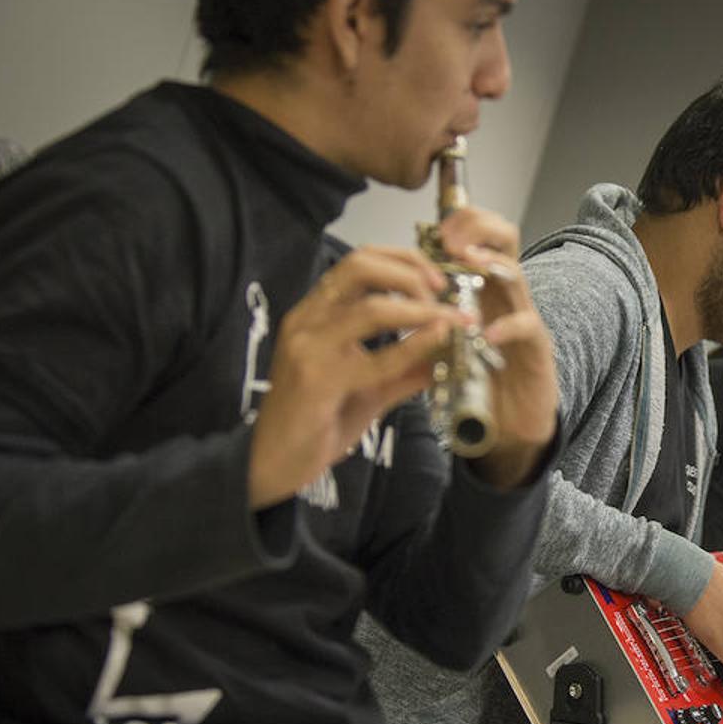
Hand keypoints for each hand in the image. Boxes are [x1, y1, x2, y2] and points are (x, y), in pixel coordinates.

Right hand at [249, 247, 466, 508]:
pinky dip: (412, 346)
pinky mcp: (316, 381)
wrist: (272, 463)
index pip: (359, 261)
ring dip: (421, 310)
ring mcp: (308, 347)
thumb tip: (447, 353)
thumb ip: (405, 369)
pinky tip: (437, 342)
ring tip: (450, 321)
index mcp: (315, 313)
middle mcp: (307, 320)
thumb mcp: (369, 388)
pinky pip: (375, 358)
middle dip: (410, 272)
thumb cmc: (316, 423)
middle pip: (360, 266)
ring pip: (371, 308)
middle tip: (442, 293)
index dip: (403, 260)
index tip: (437, 277)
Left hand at [438, 207, 558, 487]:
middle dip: (478, 228)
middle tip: (450, 239)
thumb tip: (378, 298)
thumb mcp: (440, 345)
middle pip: (504, 237)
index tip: (432, 230)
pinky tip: (487, 333)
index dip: (459, 222)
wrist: (508, 428)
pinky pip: (527, 327)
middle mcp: (503, 295)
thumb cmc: (473, 385)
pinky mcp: (536, 348)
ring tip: (469, 263)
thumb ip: (421, 320)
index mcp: (478, 289)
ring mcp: (522, 318)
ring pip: (516, 275)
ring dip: (491, 264)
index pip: (476, 235)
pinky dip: (507, 326)